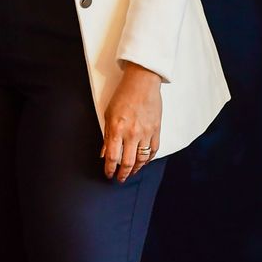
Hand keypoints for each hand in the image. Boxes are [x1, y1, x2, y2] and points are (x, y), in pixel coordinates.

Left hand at [101, 64, 161, 182]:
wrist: (142, 82)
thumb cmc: (123, 96)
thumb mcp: (108, 115)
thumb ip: (107, 136)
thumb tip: (104, 153)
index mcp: (117, 129)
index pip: (113, 157)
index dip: (110, 169)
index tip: (109, 174)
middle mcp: (132, 133)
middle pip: (128, 162)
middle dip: (123, 173)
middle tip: (120, 178)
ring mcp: (146, 132)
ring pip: (142, 159)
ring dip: (136, 169)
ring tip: (131, 172)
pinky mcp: (156, 130)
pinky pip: (153, 150)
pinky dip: (149, 159)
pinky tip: (144, 162)